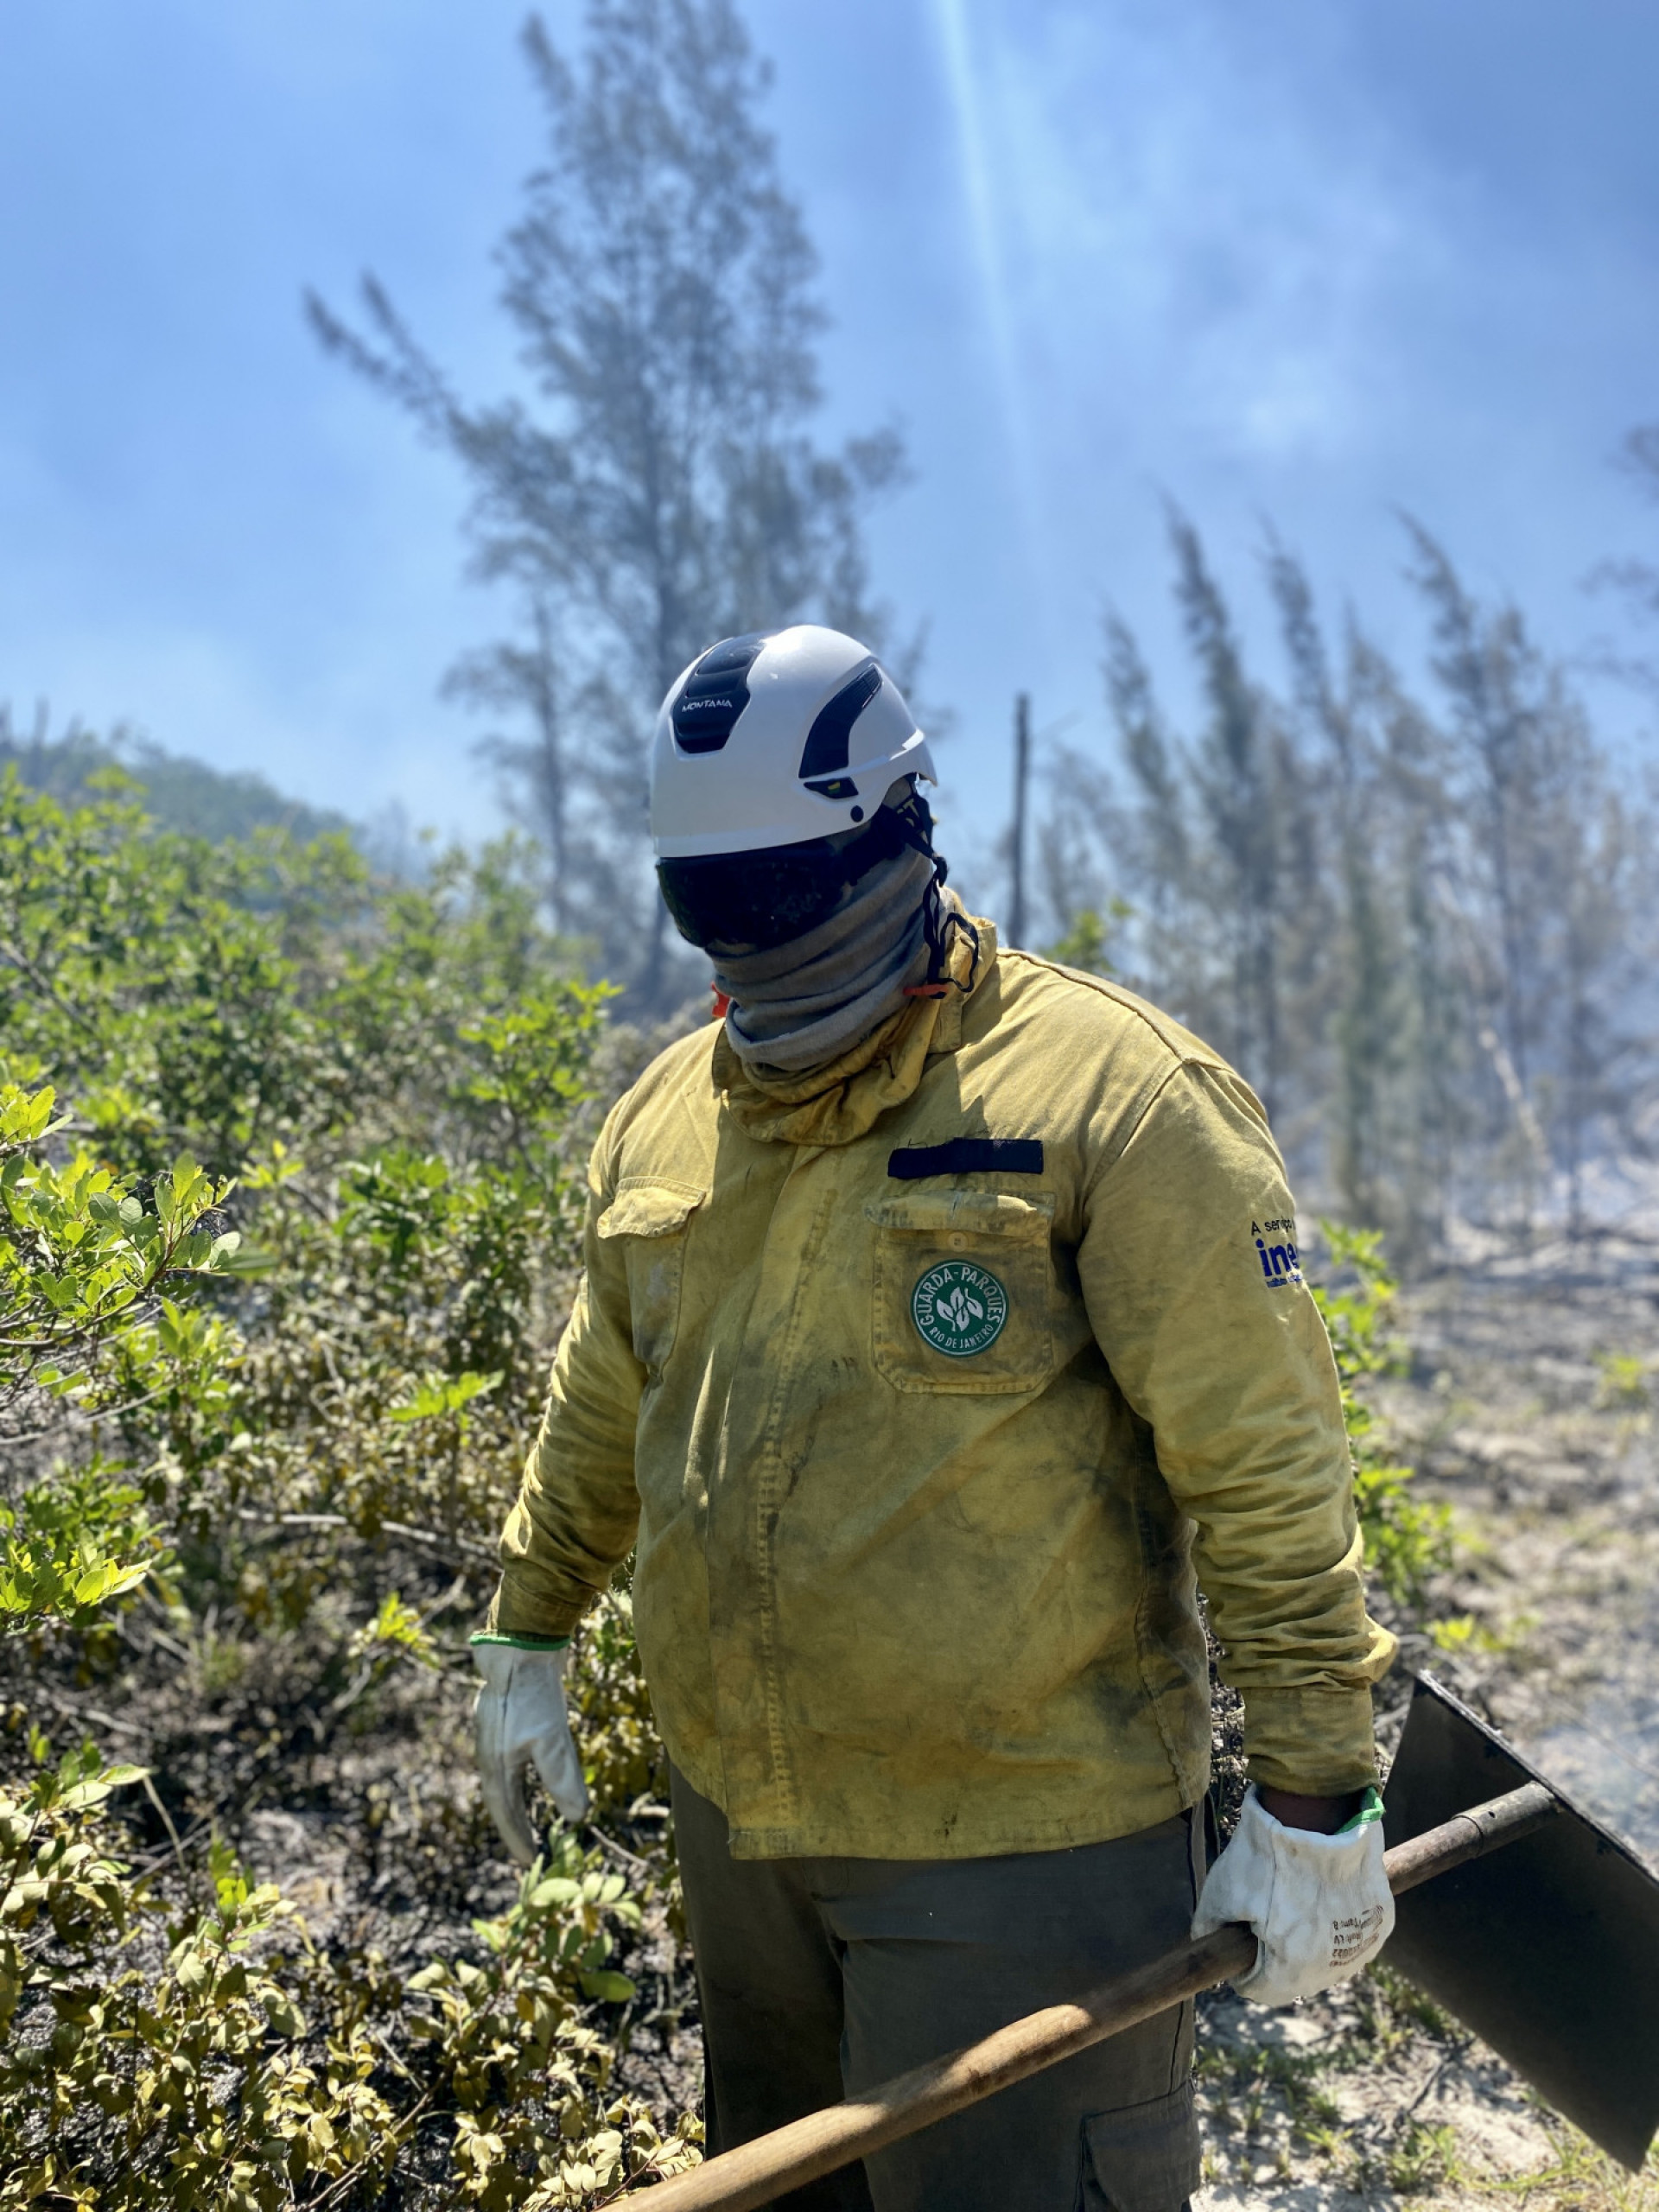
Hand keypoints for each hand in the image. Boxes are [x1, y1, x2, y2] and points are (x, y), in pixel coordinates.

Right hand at [471, 1638, 589, 1863]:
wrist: (523, 1641)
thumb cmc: (533, 1693)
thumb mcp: (550, 1740)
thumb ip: (561, 1779)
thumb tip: (577, 1818)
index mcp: (496, 1761)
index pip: (504, 1809)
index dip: (517, 1836)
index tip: (529, 1861)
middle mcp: (494, 1749)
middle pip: (503, 1796)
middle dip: (516, 1822)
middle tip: (530, 1847)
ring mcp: (501, 1730)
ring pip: (510, 1775)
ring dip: (521, 1798)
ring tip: (535, 1814)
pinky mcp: (515, 1714)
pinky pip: (520, 1753)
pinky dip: (529, 1770)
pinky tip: (543, 1768)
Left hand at [1192, 1783, 1393, 2005]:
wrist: (1317, 1813)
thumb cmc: (1265, 1855)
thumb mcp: (1221, 1892)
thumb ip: (1209, 1929)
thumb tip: (1206, 1944)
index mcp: (1290, 1969)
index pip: (1258, 1987)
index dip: (1242, 1963)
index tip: (1239, 1939)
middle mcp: (1331, 1968)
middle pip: (1293, 1975)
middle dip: (1275, 1952)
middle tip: (1265, 1913)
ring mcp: (1362, 1946)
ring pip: (1326, 1958)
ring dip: (1308, 1941)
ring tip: (1294, 1899)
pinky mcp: (1382, 1923)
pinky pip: (1354, 1935)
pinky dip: (1338, 1923)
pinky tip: (1323, 1895)